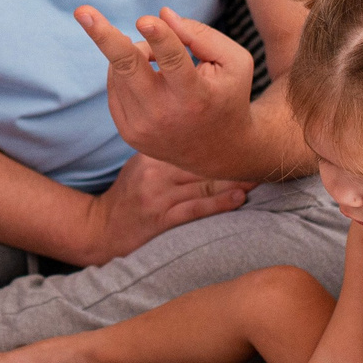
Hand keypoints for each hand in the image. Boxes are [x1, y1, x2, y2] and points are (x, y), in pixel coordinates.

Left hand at [75, 5, 258, 176]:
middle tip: (82, 11)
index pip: (176, 62)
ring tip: (158, 61)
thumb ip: (202, 35)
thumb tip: (161, 15)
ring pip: (121, 69)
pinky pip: (115, 85)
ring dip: (136, 52)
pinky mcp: (128, 132)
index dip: (161, 39)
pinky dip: (126, 70)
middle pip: (128, 68)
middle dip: (104, 36)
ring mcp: (142, 126)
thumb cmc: (228, 95)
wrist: (219, 151)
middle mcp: (165, 114)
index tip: (145, 20)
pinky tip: (147, 77)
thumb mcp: (234, 62)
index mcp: (197, 96)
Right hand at [81, 152, 249, 263]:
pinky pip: (195, 210)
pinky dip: (219, 203)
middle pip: (201, 162)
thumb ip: (168, 153)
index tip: (244, 134)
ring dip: (234, 180)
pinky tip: (239, 197)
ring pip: (203, 185)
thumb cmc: (128, 195)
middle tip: (259, 152)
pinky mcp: (162, 220)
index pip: (190, 141)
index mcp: (151, 155)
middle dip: (232, 158)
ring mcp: (158, 197)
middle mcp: (154, 173)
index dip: (220, 138)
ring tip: (259, 174)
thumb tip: (206, 139)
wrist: (102, 229)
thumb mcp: (141, 165)